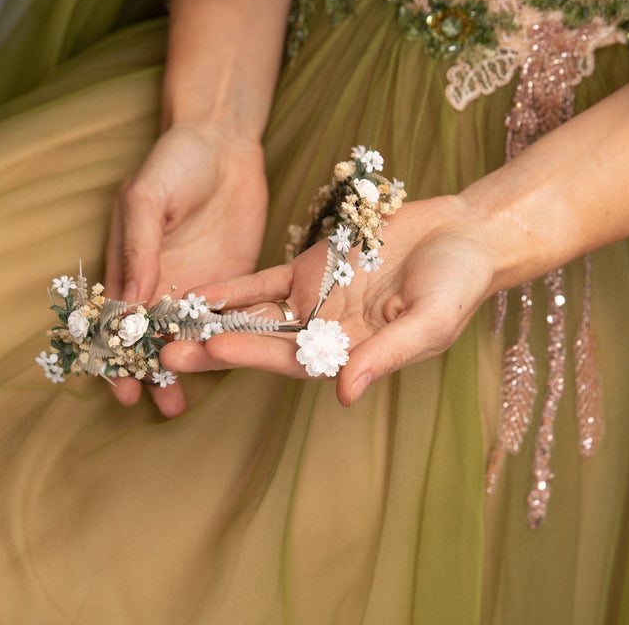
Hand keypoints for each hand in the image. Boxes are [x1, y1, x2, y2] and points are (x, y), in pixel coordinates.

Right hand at [104, 122, 267, 415]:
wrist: (224, 142)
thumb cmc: (174, 162)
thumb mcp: (146, 198)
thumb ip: (138, 247)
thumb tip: (130, 301)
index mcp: (129, 265)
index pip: (118, 320)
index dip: (116, 354)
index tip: (120, 383)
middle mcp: (159, 282)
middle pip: (151, 339)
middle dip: (150, 374)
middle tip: (157, 404)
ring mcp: (197, 285)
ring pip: (188, 339)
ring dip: (184, 370)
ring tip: (179, 406)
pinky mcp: (233, 282)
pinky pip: (227, 320)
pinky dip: (223, 346)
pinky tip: (224, 371)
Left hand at [163, 196, 496, 405]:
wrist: (465, 234)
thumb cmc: (458, 283)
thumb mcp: (430, 321)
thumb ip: (387, 354)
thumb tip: (344, 394)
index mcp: (352, 353)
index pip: (291, 360)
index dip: (251, 355)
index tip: (211, 351)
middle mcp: (325, 332)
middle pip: (260, 342)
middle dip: (214, 347)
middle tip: (163, 352)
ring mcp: (315, 300)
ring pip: (254, 314)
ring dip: (212, 321)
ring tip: (166, 325)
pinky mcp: (311, 268)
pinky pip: (264, 281)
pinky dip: (233, 287)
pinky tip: (199, 292)